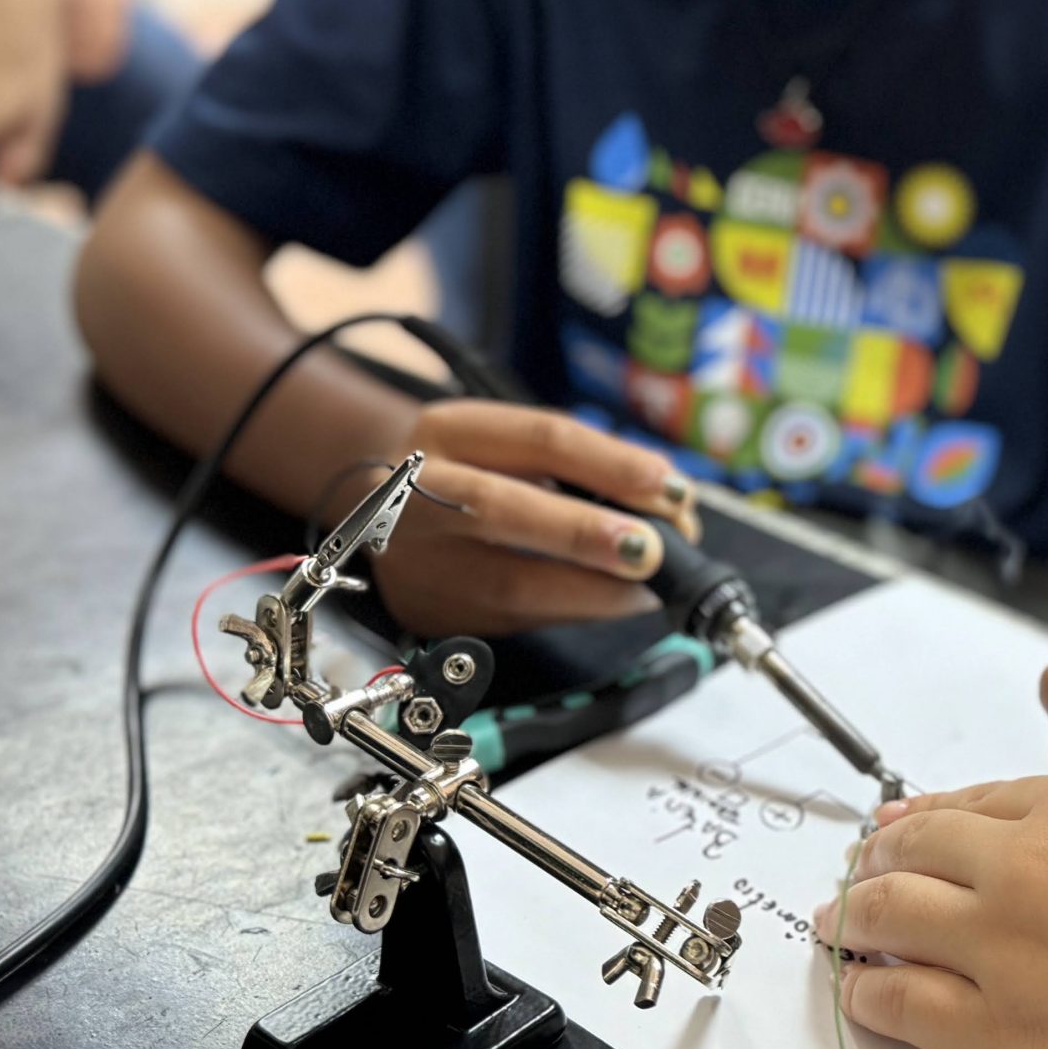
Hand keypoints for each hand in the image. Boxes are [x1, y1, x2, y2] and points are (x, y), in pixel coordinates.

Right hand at [367, 400, 700, 634]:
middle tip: (650, 551)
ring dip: (591, 591)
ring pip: (506, 583)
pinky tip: (614, 604)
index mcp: (449, 429)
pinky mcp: (427, 611)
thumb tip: (669, 508)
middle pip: (499, 508)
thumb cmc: (474, 468)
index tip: (671, 490)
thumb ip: (580, 468)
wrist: (376, 503)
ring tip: (649, 589)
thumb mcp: (511, 446)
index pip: (538, 439)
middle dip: (583, 532)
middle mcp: (418, 488)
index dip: (610, 464)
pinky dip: (571, 612)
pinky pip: (511, 619)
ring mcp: (414, 558)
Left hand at [817, 774, 1047, 1048]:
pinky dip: (867, 996)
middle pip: (915, 849)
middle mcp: (1029, 862)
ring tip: (841, 925)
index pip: (975, 801)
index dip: (928, 818)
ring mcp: (1003, 949)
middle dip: (878, 860)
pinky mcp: (996, 1037)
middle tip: (860, 874)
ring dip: (855, 918)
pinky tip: (859, 995)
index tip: (904, 827)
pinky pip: (898, 1005)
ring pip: (886, 916)